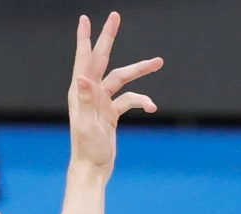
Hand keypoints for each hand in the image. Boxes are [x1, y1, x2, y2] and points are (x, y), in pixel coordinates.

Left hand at [68, 12, 162, 172]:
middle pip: (102, 59)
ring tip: (159, 62)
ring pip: (122, 79)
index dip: (85, 38)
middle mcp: (89, 93)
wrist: (93, 169)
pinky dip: (141, 102)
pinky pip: (129, 100)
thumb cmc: (87, 149)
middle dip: (109, 38)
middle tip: (116, 16)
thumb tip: (82, 78)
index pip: (84, 58)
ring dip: (139, 71)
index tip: (86, 19)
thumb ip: (84, 100)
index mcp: (81, 91)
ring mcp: (101, 102)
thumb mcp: (86, 124)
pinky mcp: (111, 113)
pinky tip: (152, 108)